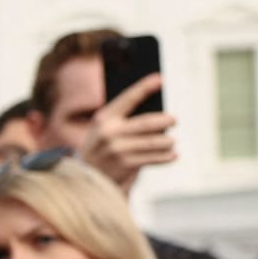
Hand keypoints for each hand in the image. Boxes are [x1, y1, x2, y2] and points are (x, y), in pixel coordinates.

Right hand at [75, 73, 176, 192]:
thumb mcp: (103, 131)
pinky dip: (165, 157)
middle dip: (163, 120)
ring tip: (172, 141)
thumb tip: (156, 115)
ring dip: (166, 142)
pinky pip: (151, 158)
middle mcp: (109, 133)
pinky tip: (172, 156)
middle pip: (145, 123)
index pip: (128, 98)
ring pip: (152, 142)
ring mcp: (117, 150)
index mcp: (102, 118)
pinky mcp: (124, 166)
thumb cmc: (100, 150)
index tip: (159, 78)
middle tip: (173, 120)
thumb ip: (122, 121)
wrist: (85, 180)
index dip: (144, 87)